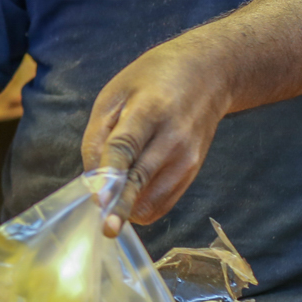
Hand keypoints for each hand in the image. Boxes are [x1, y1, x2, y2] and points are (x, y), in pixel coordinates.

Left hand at [80, 36, 231, 237]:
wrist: (208, 74)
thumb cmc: (151, 80)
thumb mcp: (114, 94)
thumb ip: (97, 136)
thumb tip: (93, 181)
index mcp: (149, 110)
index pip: (125, 148)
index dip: (111, 178)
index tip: (100, 204)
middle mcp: (173, 138)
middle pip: (141, 181)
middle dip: (120, 207)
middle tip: (105, 227)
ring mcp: (188, 157)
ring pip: (153, 200)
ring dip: (127, 206)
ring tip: (112, 194)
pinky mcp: (194, 171)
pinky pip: (163, 203)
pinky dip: (142, 206)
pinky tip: (130, 193)